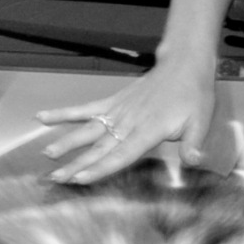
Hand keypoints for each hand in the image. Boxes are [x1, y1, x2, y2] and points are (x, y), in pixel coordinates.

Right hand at [36, 56, 219, 184]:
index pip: (120, 154)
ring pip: (87, 130)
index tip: (79, 178)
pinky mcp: (112, 102)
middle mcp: (128, 122)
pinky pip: (85, 109)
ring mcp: (117, 111)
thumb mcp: (201, 121)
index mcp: (148, 130)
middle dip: (76, 163)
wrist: (184, 64)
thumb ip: (193, 144)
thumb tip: (193, 161)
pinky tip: (42, 118)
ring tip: (46, 155)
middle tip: (55, 177)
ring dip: (66, 143)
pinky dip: (63, 113)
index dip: (99, 168)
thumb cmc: (194, 95)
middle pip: (98, 147)